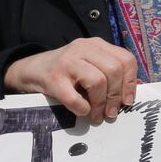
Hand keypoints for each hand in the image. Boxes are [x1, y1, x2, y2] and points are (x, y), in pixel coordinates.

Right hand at [4, 38, 137, 120]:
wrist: (30, 70)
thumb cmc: (66, 72)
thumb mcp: (90, 66)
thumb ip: (109, 74)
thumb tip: (130, 95)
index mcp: (97, 45)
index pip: (126, 59)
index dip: (131, 82)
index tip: (128, 101)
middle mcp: (84, 48)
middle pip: (114, 70)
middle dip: (116, 96)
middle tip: (112, 113)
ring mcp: (67, 61)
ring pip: (97, 81)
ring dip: (100, 104)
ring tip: (98, 115)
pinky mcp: (53, 77)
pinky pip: (74, 96)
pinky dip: (81, 108)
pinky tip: (82, 112)